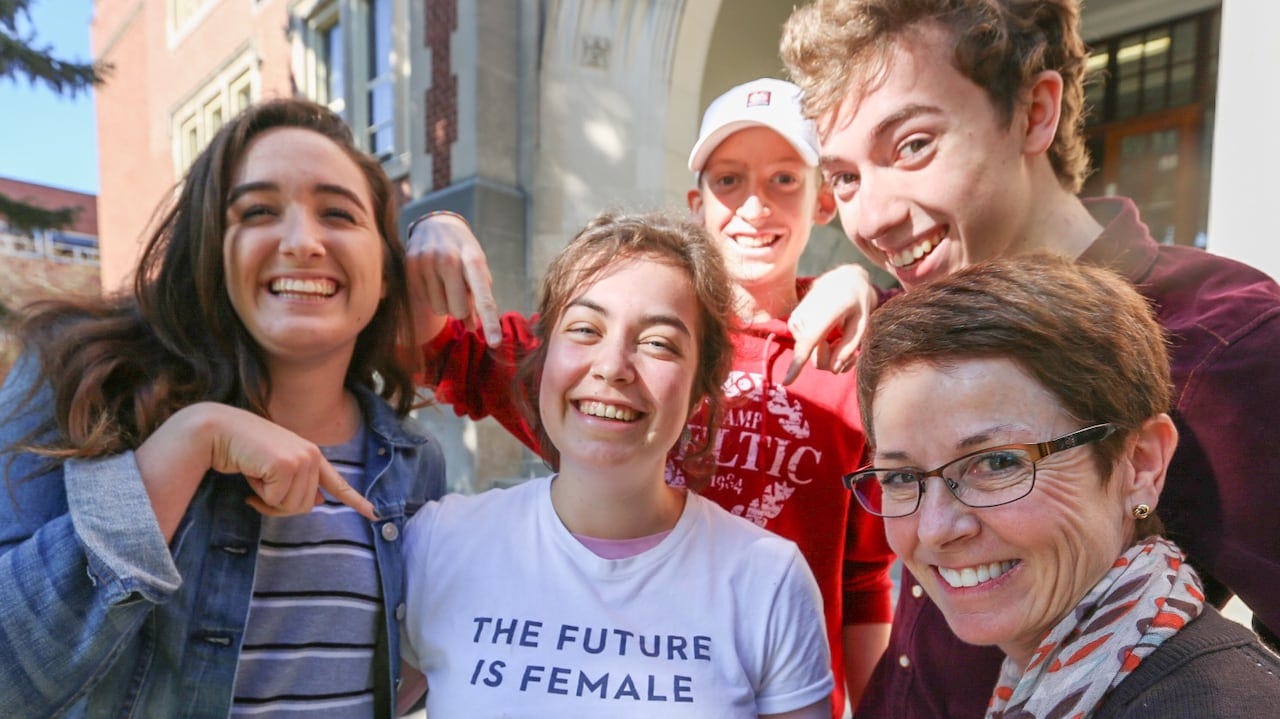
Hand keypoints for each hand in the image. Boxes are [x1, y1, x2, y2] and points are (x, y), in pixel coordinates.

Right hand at [205, 411, 375, 520]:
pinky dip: (259, 494)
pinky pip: (275, 501)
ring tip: (256, 475)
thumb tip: (318, 502)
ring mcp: (302, 459)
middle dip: (279, 505)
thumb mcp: (275, 468)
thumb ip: (298, 483)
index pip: (337, 483)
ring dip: (268, 499)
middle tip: (260, 485)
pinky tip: (251, 472)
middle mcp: (312, 456)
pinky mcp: (286, 465)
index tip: (375, 515)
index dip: (356, 501)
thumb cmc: (244, 451)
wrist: (219, 430)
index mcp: (312, 456)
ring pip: (292, 507)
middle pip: (305, 507)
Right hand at [405, 212, 501, 346]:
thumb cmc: (463, 252)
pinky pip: (423, 300)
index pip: (484, 297)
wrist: (435, 224)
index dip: (490, 322)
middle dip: (461, 309)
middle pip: (458, 310)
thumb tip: (473, 328)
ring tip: (444, 282)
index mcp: (473, 259)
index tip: (495, 343)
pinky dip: (430, 296)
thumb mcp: (477, 267)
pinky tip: (431, 278)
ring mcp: (427, 261)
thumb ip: (479, 297)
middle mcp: (449, 258)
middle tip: (459, 292)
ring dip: (444, 302)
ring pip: (440, 309)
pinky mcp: (410, 265)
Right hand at [784, 264, 878, 384]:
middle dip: (835, 361)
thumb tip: (834, 370)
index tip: (786, 381)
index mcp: (826, 312)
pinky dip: (821, 349)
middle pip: (817, 359)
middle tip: (853, 353)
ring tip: (844, 342)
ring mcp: (796, 321)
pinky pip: (806, 350)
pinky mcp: (793, 325)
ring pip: (811, 357)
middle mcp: (805, 317)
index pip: (809, 342)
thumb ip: (849, 347)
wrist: (841, 281)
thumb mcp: (862, 324)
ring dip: (830, 355)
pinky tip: (833, 339)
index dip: (798, 363)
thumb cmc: (856, 302)